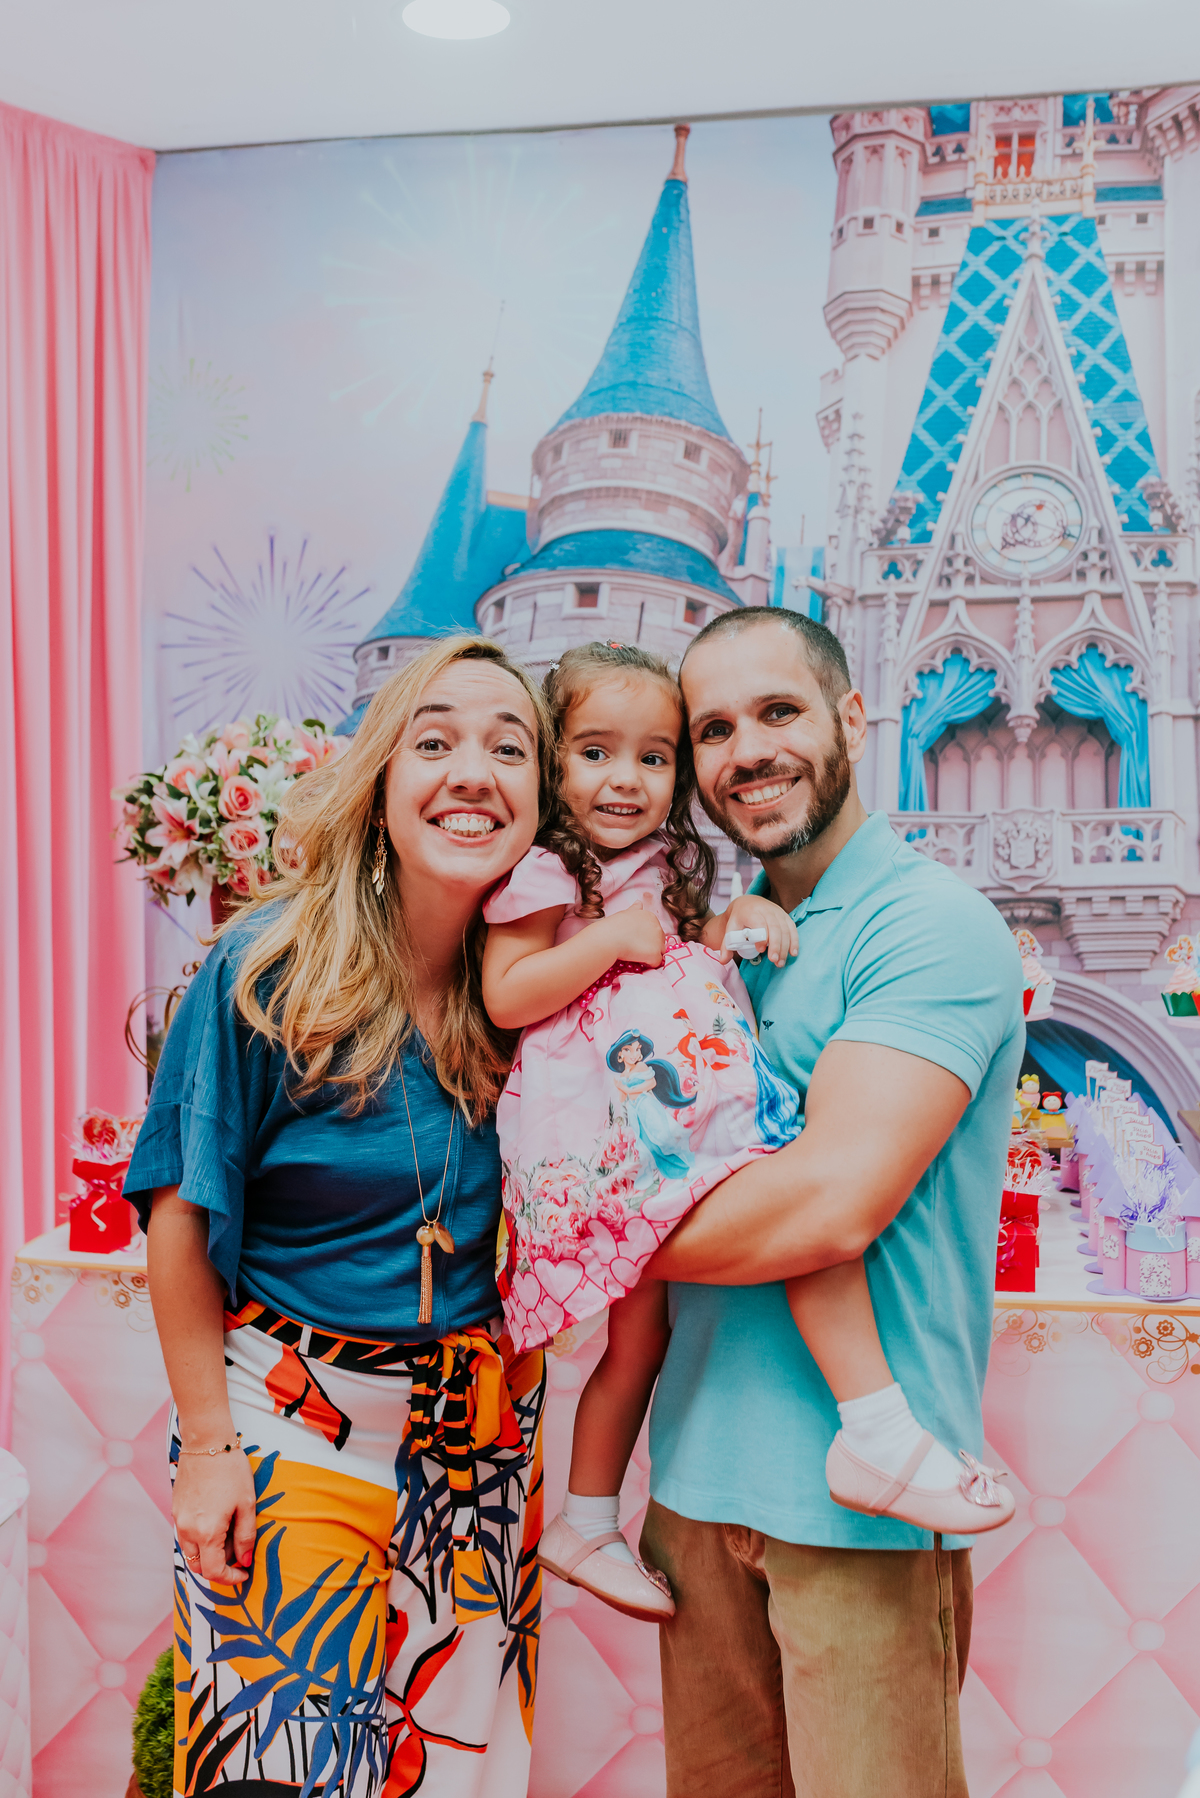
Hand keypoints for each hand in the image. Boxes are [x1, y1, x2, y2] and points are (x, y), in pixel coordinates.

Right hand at [174, 1444, 257, 1584]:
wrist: (206, 1442)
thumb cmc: (231, 1470)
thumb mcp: (246, 1504)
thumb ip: (245, 1536)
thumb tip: (244, 1561)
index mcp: (206, 1532)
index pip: (214, 1572)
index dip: (230, 1579)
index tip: (244, 1574)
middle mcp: (187, 1530)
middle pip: (198, 1566)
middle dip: (217, 1569)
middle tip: (237, 1556)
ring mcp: (178, 1520)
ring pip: (189, 1552)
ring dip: (207, 1554)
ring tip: (228, 1536)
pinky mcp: (175, 1509)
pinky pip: (185, 1535)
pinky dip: (199, 1539)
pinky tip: (216, 1521)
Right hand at [604, 902, 665, 968]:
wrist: (608, 938)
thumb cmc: (613, 926)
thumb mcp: (625, 913)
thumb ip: (635, 909)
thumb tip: (639, 902)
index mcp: (651, 917)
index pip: (655, 930)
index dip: (646, 937)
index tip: (635, 940)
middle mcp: (658, 927)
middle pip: (659, 941)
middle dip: (650, 945)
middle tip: (635, 948)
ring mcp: (658, 941)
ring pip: (660, 951)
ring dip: (650, 955)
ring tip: (636, 955)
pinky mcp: (655, 954)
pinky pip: (657, 962)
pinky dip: (649, 964)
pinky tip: (639, 961)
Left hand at [719, 895, 798, 968]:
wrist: (748, 903)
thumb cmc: (739, 918)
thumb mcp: (730, 929)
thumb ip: (727, 945)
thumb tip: (723, 961)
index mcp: (751, 911)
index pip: (759, 922)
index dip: (761, 936)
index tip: (760, 950)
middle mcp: (766, 910)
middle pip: (775, 927)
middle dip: (776, 945)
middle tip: (774, 960)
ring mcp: (778, 912)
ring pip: (785, 929)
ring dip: (785, 947)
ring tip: (780, 962)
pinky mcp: (785, 916)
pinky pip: (792, 928)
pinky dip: (794, 941)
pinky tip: (793, 953)